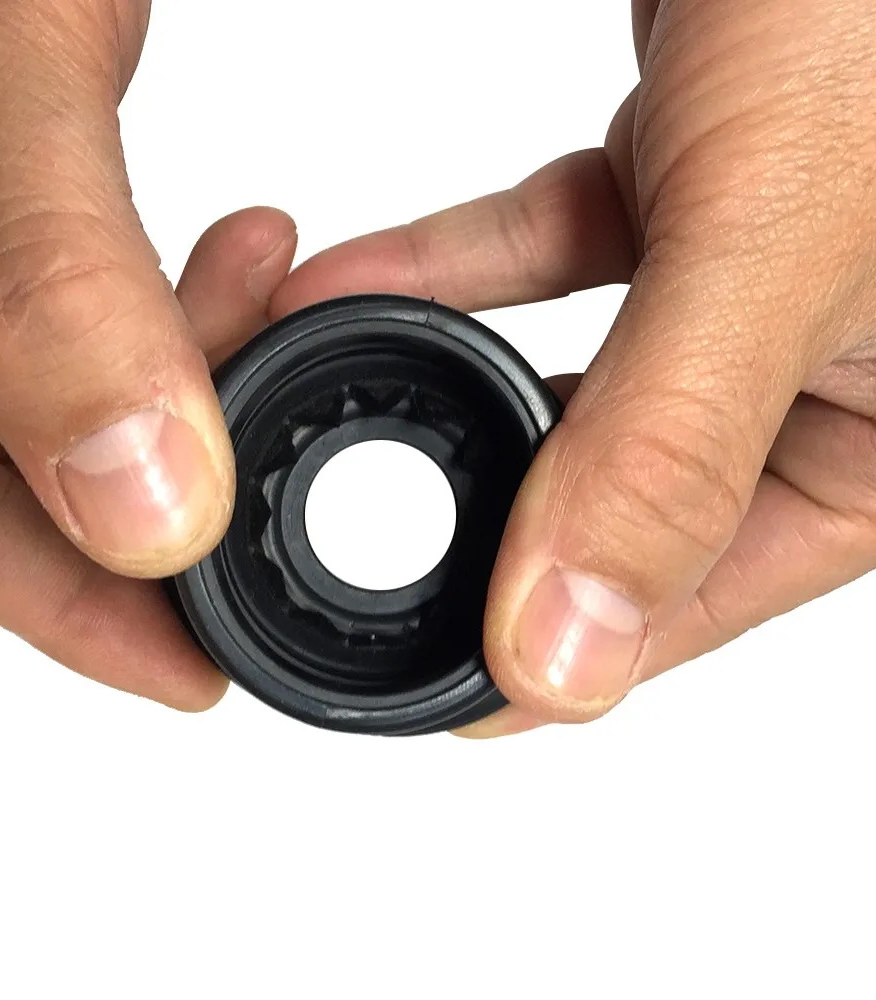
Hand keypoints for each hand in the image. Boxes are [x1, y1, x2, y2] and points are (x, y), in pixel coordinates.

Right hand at [0, 2, 296, 707]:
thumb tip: (137, 504)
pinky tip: (257, 240)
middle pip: (2, 466)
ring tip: (276, 296)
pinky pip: (79, 298)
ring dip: (183, 372)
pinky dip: (178, 294)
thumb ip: (47, 290)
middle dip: (146, 490)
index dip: (63, 612)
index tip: (188, 672)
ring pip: (55, 387)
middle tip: (263, 499)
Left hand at [272, 0, 875, 735]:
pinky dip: (450, 271)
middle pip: (619, 497)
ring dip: (445, 384)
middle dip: (490, 514)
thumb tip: (569, 652)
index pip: (696, 598)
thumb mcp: (784, 239)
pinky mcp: (689, 194)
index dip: (569, 653)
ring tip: (336, 399)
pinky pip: (544, 261)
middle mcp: (815, 374)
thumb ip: (669, 450)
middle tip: (368, 553)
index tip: (449, 688)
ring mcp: (746, 284)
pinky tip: (352, 285)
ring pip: (570, 384)